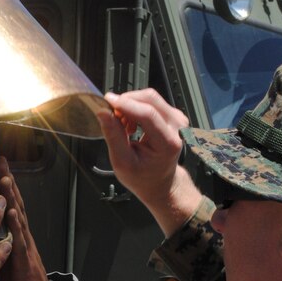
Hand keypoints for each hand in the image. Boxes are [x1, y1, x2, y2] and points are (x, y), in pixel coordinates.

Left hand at [0, 157, 58, 280]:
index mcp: (11, 236)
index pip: (4, 206)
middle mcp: (19, 237)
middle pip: (12, 204)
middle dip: (7, 183)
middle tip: (0, 161)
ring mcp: (23, 247)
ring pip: (17, 218)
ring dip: (12, 199)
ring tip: (6, 179)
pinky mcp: (24, 262)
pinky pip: (19, 242)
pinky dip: (15, 226)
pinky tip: (11, 212)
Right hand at [97, 89, 201, 235]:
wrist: (160, 182)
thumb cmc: (143, 177)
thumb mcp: (122, 162)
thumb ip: (113, 136)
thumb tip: (103, 113)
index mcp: (167, 143)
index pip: (147, 114)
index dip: (125, 104)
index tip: (107, 101)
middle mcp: (177, 128)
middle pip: (149, 99)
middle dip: (126, 103)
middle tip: (113, 117)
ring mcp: (177, 119)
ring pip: (150, 98)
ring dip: (131, 106)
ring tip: (124, 127)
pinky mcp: (173, 115)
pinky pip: (152, 102)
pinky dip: (137, 108)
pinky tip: (132, 124)